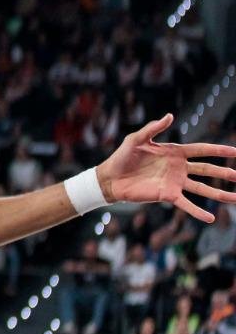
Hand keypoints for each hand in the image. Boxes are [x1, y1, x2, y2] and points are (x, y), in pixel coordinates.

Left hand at [98, 113, 235, 220]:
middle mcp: (179, 168)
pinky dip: (198, 211)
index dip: (219, 150)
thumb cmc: (122, 156)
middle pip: (208, 170)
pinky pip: (186, 204)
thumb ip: (153, 128)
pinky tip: (211, 218)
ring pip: (203, 188)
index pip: (201, 150)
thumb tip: (170, 115)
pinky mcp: (168, 195)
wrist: (110, 177)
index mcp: (174, 152)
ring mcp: (175, 182)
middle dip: (225, 173)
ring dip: (220, 194)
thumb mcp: (137, 138)